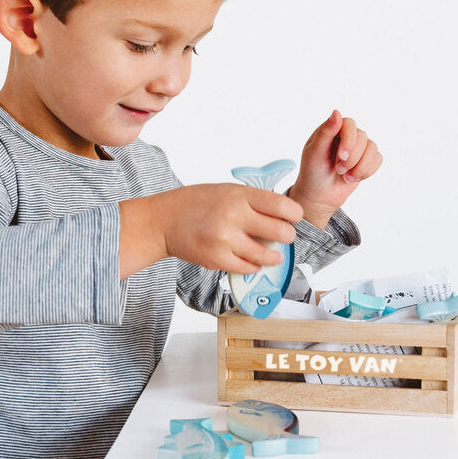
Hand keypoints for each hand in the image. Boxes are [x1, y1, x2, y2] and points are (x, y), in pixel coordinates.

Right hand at [149, 183, 303, 274]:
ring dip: (273, 256)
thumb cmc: (195, 203)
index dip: (294, 215)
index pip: (284, 206)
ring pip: (267, 255)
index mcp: (239, 195)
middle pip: (282, 232)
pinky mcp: (217, 259)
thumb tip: (282, 215)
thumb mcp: (226, 190)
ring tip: (271, 253)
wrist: (163, 221)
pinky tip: (252, 260)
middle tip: (282, 236)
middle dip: (286, 236)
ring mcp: (226, 239)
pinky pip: (249, 268)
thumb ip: (253, 200)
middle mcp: (234, 216)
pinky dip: (254, 266)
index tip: (292, 218)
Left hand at [289, 110, 382, 228]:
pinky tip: (352, 178)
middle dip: (352, 158)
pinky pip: (378, 159)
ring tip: (344, 176)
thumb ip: (325, 133)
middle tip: (338, 170)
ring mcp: (359, 146)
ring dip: (359, 167)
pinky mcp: (367, 159)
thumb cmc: (312, 172)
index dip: (349, 140)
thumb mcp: (314, 153)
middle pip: (363, 137)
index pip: (349, 123)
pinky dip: (366, 172)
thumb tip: (336, 112)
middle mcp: (347, 135)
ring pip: (373, 148)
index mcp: (332, 129)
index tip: (341, 157)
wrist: (319, 195)